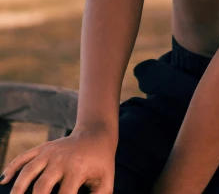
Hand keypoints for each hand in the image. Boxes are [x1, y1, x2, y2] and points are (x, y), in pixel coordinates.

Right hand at [0, 126, 115, 193]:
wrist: (96, 134)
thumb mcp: (106, 182)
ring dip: (17, 189)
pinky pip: (24, 157)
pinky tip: (3, 181)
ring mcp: (49, 152)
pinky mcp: (42, 148)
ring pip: (28, 171)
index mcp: (77, 169)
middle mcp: (60, 159)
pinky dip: (12, 167)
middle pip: (41, 186)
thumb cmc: (101, 164)